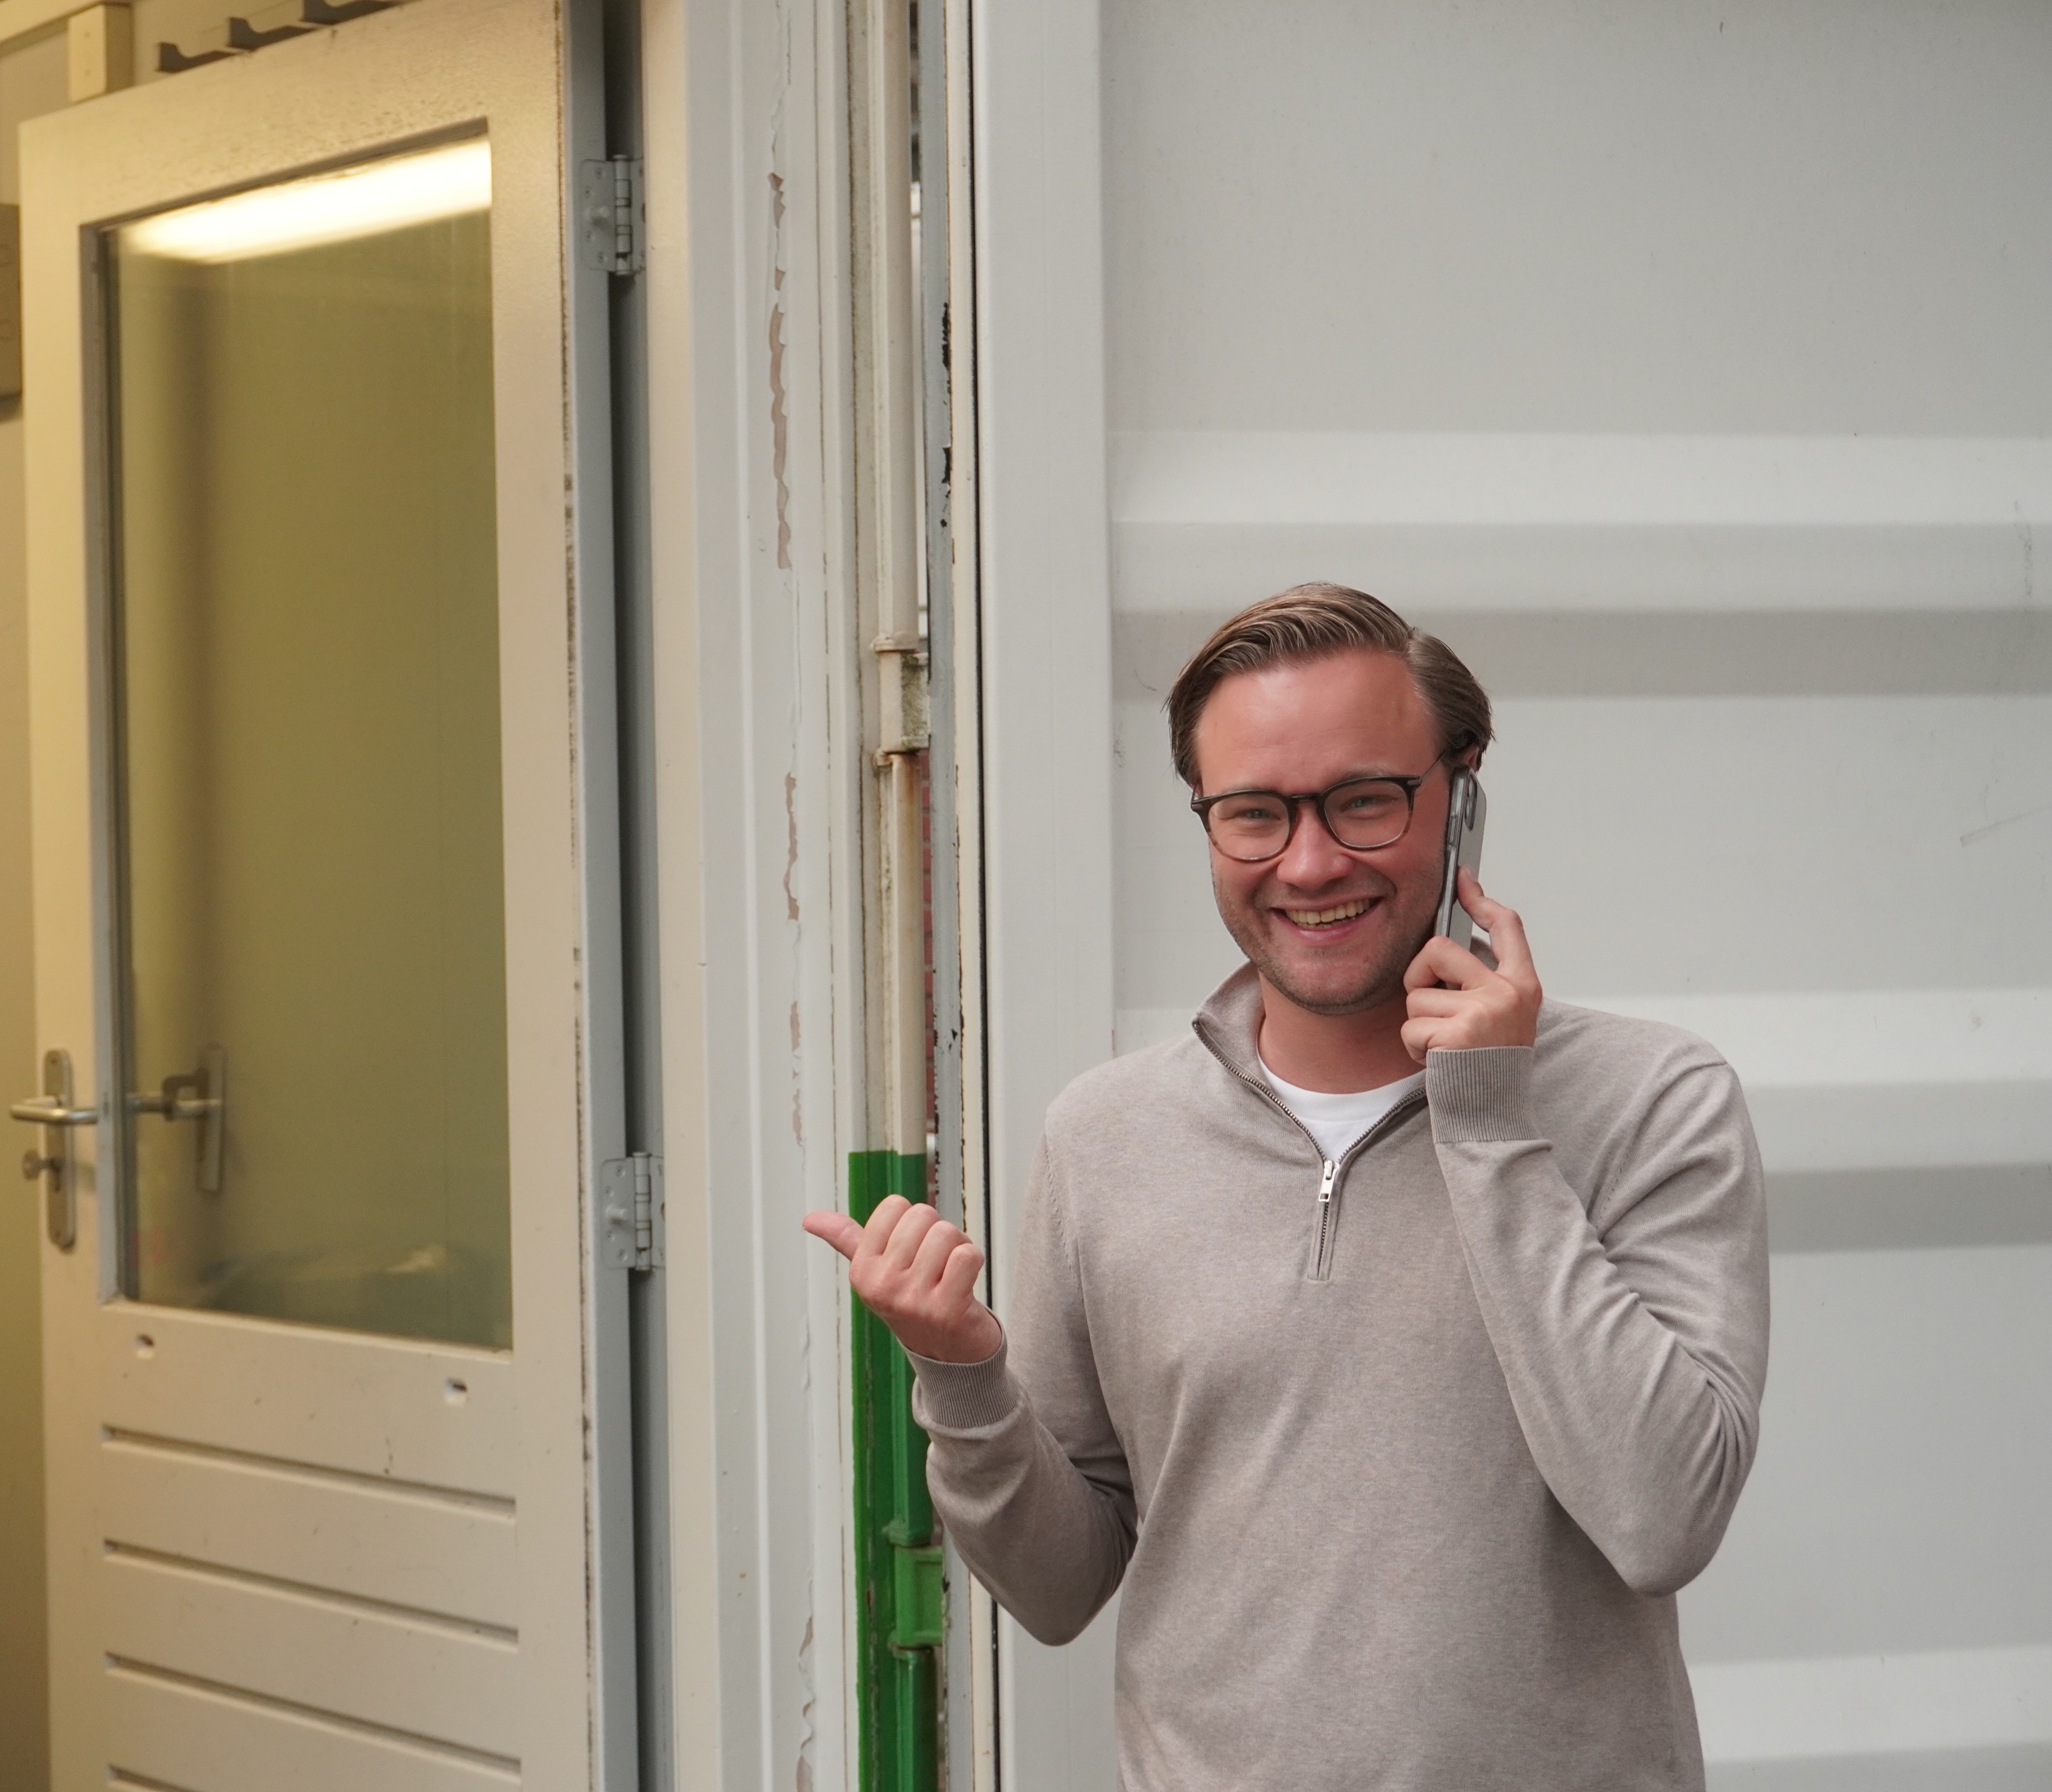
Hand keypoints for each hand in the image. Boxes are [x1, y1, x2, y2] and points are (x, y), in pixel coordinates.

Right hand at [801, 1194, 1003, 1363]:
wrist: (947, 1353)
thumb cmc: (912, 1302)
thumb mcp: (874, 1271)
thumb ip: (845, 1240)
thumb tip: (810, 1219)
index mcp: (862, 1271)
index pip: (895, 1205)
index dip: (911, 1222)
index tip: (912, 1250)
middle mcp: (883, 1286)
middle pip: (922, 1215)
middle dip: (936, 1234)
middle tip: (935, 1265)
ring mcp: (913, 1300)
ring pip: (947, 1232)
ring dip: (958, 1248)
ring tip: (950, 1274)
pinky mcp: (947, 1309)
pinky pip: (968, 1255)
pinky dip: (974, 1262)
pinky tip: (963, 1284)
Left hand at [1401, 868, 1542, 1063]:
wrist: (1494, 1118)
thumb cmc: (1491, 1069)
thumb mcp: (1502, 1018)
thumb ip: (1482, 983)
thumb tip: (1442, 949)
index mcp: (1523, 985)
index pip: (1506, 926)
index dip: (1480, 899)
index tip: (1462, 880)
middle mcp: (1507, 993)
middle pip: (1438, 949)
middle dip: (1420, 979)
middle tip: (1435, 1010)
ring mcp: (1483, 1012)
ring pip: (1416, 996)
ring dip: (1418, 1025)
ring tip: (1444, 1046)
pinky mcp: (1457, 1035)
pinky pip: (1410, 1027)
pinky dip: (1413, 1048)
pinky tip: (1437, 1062)